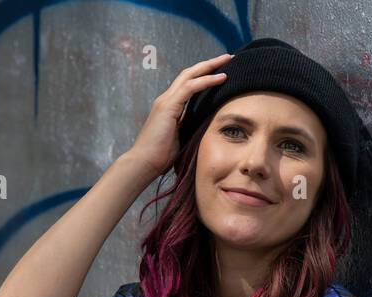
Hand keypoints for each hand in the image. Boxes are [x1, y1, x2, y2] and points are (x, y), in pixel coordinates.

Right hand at [127, 53, 231, 178]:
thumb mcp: (180, 138)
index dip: (204, 75)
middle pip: (189, 73)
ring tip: (227, 60)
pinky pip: (190, 87)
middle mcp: (166, 99)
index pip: (188, 84)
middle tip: (228, 57)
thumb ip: (189, 127)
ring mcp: (165, 101)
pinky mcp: (168, 106)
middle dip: (209, 64)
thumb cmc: (159, 157)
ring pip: (190, 75)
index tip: (222, 71)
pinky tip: (221, 78)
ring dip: (210, 66)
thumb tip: (205, 125)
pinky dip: (206, 80)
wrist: (143, 163)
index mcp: (169, 107)